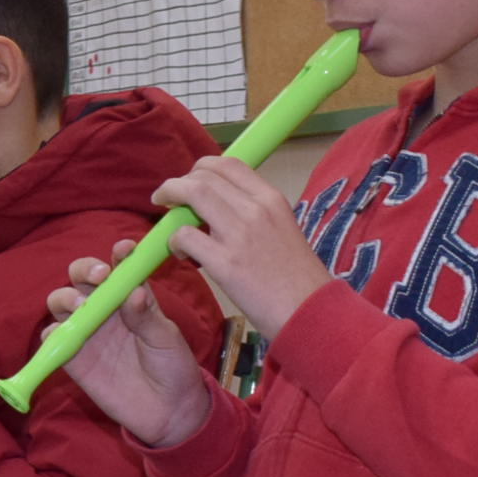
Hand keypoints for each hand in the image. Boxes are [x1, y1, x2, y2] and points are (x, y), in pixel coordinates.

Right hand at [40, 241, 215, 448]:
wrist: (168, 412)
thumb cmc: (172, 368)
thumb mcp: (167, 339)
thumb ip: (147, 316)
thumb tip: (132, 292)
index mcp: (131, 298)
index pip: (119, 268)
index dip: (119, 255)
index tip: (124, 250)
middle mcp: (105, 309)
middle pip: (81, 278)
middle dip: (85, 270)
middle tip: (98, 277)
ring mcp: (87, 332)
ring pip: (61, 302)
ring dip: (66, 297)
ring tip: (82, 307)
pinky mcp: (72, 357)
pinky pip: (52, 339)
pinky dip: (52, 333)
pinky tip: (66, 335)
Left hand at [151, 156, 332, 338]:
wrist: (311, 312)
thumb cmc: (297, 278)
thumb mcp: (283, 229)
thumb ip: (254, 213)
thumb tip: (219, 205)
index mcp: (272, 199)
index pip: (229, 164)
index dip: (201, 168)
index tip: (190, 181)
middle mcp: (256, 209)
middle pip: (204, 175)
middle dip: (178, 183)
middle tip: (168, 198)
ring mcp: (240, 234)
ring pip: (192, 193)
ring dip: (169, 199)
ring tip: (166, 216)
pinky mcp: (226, 263)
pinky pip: (184, 235)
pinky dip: (173, 240)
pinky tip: (180, 253)